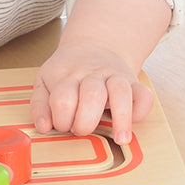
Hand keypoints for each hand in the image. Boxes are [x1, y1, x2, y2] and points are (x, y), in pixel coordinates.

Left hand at [30, 42, 153, 145]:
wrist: (94, 45)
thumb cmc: (66, 71)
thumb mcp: (45, 81)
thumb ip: (40, 105)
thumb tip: (43, 127)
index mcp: (66, 75)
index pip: (63, 99)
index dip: (61, 119)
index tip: (62, 125)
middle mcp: (92, 74)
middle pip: (92, 96)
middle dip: (86, 122)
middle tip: (81, 130)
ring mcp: (114, 76)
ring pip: (120, 92)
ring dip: (121, 117)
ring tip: (120, 139)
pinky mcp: (133, 82)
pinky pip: (144, 94)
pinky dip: (141, 109)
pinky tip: (134, 121)